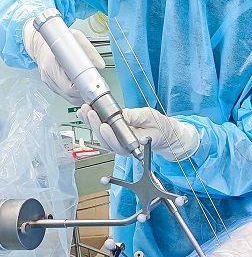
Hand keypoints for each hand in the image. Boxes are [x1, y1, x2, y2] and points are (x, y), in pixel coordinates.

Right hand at [22, 18, 104, 105]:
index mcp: (51, 66)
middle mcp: (48, 76)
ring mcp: (48, 81)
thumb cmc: (56, 40)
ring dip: (78, 96)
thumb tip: (100, 65)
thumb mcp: (75, 39)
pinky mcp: (50, 83)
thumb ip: (89, 50)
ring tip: (89, 88)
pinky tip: (80, 87)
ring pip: (65, 96)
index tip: (91, 87)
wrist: (40, 42)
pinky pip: (63, 93)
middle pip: (67, 95)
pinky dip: (72, 93)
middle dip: (82, 95)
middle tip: (94, 89)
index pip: (67, 87)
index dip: (81, 91)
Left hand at [79, 105, 199, 160]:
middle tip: (90, 112)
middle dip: (95, 125)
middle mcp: (122, 146)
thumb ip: (138, 117)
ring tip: (85, 109)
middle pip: (105, 140)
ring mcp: (116, 142)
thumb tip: (124, 115)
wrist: (161, 131)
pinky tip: (85, 112)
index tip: (104, 125)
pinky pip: (100, 130)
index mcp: (133, 146)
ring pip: (100, 136)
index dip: (109, 136)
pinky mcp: (112, 135)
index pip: (118, 144)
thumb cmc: (158, 127)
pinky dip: (92, 121)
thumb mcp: (151, 118)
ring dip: (90, 122)